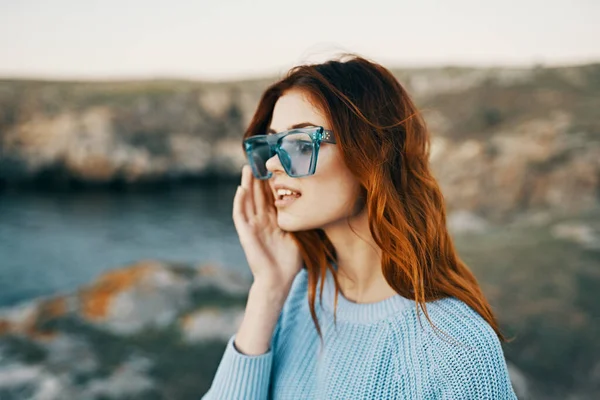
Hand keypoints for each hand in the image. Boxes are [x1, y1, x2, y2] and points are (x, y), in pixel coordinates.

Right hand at [232, 164, 302, 289]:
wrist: (279, 280)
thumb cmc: (290, 261)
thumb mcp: (299, 235)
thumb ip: (301, 220)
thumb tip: (317, 205)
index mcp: (273, 220)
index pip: (271, 196)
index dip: (271, 181)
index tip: (276, 165)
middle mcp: (261, 220)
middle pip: (257, 194)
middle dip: (258, 178)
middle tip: (259, 159)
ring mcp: (252, 226)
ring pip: (247, 200)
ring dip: (246, 184)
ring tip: (247, 168)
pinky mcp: (246, 233)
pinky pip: (240, 215)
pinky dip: (239, 201)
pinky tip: (241, 189)